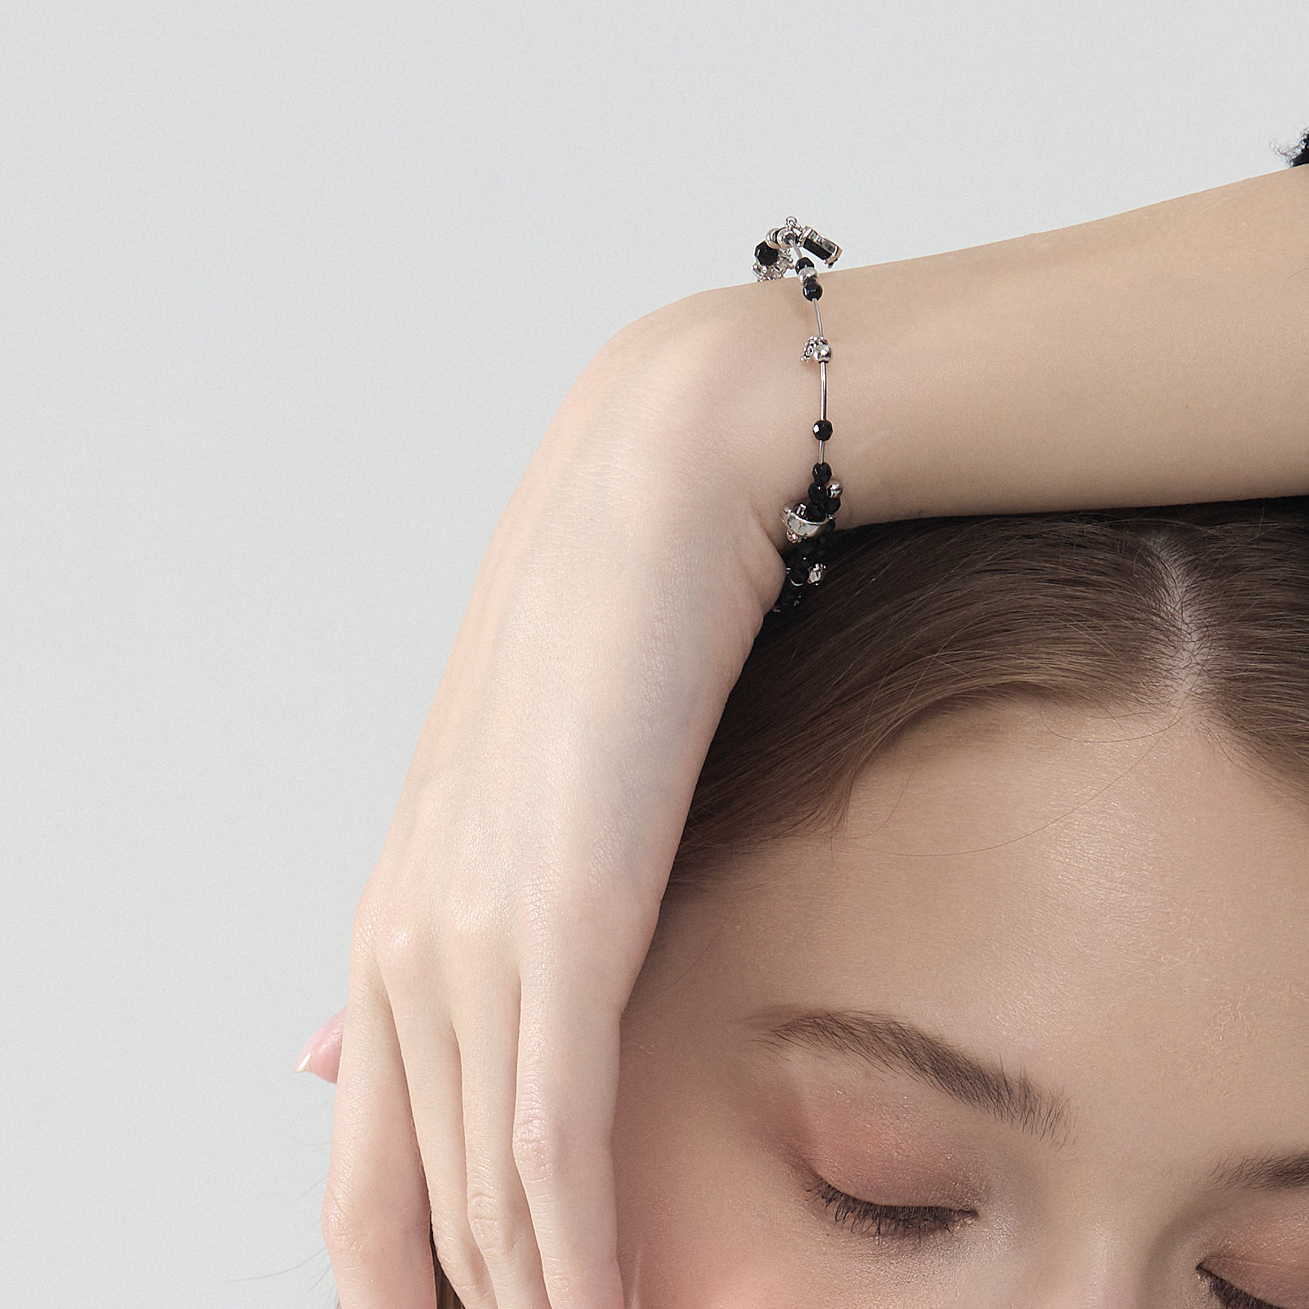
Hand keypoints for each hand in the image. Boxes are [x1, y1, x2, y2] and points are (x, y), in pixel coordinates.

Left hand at [319, 290, 787, 1308]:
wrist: (653, 497)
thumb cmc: (615, 637)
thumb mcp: (518, 795)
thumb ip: (449, 933)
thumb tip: (320, 1060)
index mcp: (396, 917)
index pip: (367, 1166)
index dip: (412, 1280)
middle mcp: (405, 940)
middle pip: (401, 1211)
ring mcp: (469, 931)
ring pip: (479, 1195)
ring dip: (535, 1304)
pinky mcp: (554, 919)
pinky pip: (547, 1142)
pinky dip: (572, 1258)